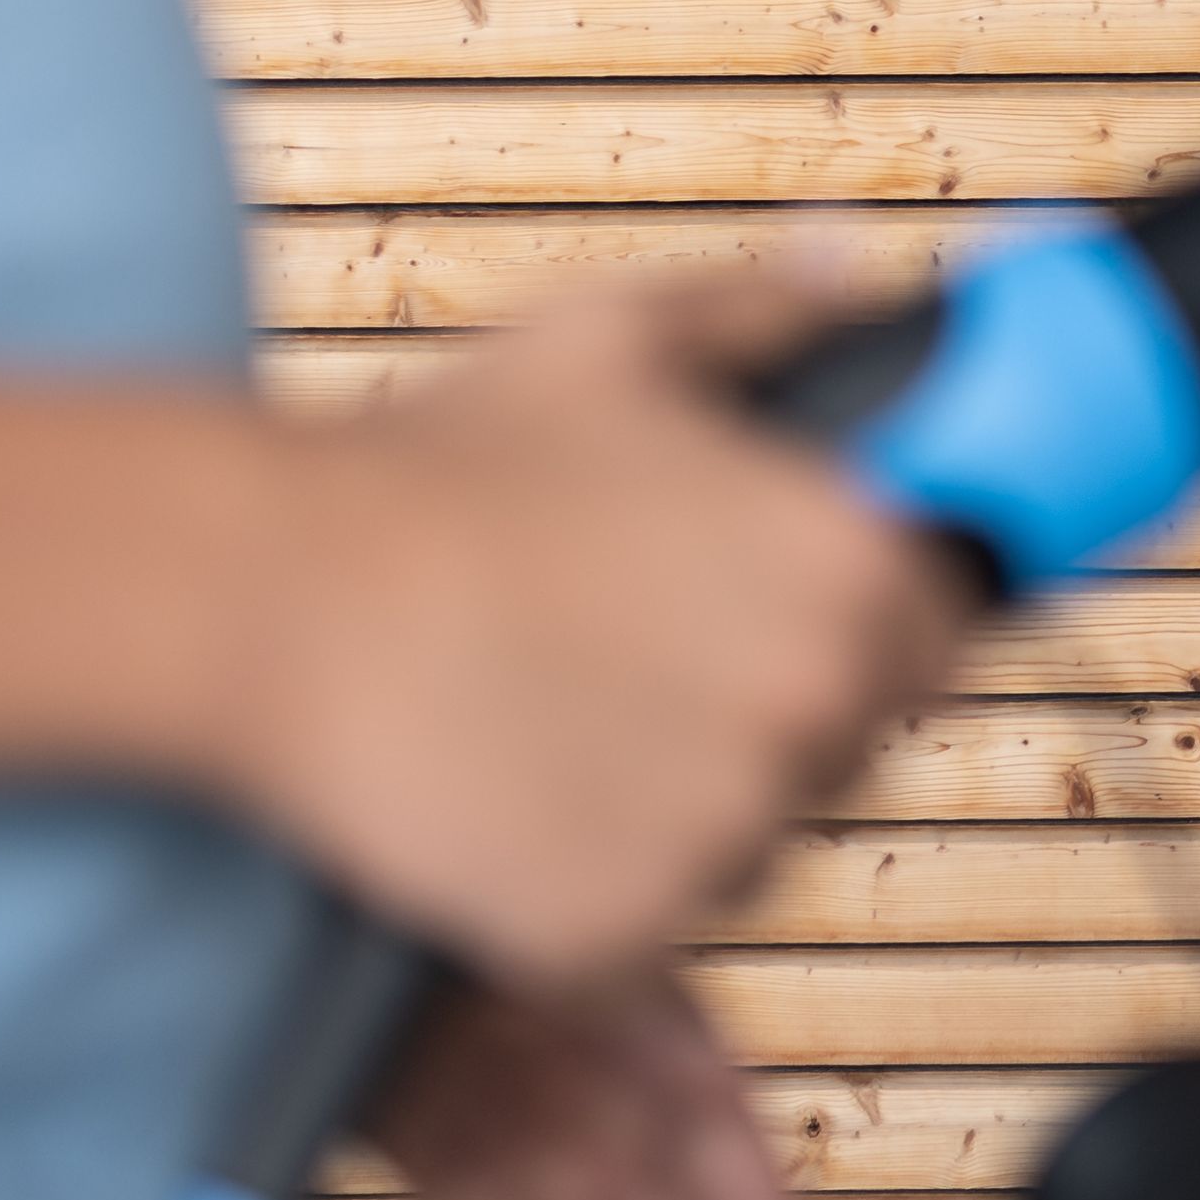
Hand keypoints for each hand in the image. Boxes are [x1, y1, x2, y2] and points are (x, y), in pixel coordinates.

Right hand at [224, 265, 969, 986]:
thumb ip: (769, 310)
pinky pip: (650, 924)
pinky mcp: (619, 931)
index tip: (781, 606)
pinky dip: (597, 881)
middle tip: (634, 651)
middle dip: (771, 704)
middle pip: (849, 741)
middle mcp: (813, 712)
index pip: (939, 631)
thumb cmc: (435, 464)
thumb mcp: (616, 341)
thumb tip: (858, 269)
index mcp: (850, 572)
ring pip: (750, 839)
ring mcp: (722, 835)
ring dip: (688, 800)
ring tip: (554, 713)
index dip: (870, 618)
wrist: (260, 594)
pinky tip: (511, 793)